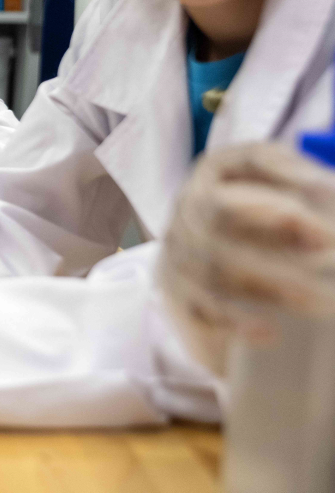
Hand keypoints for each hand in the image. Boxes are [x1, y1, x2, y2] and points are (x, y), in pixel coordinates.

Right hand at [161, 142, 334, 374]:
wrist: (201, 273)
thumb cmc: (257, 226)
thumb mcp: (279, 202)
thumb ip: (311, 195)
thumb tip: (333, 195)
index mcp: (219, 172)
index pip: (250, 161)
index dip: (289, 174)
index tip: (332, 192)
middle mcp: (190, 205)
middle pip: (220, 209)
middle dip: (277, 221)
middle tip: (329, 242)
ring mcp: (178, 249)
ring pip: (213, 264)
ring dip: (271, 283)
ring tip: (322, 302)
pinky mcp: (177, 291)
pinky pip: (200, 306)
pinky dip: (236, 320)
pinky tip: (270, 333)